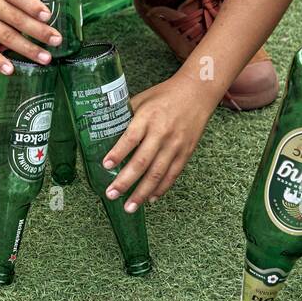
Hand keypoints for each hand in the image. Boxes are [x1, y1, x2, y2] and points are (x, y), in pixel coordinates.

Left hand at [102, 76, 215, 211]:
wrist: (197, 92)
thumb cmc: (165, 95)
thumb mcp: (142, 99)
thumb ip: (126, 116)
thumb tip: (104, 130)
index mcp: (148, 117)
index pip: (130, 138)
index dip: (118, 153)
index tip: (106, 166)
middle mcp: (162, 133)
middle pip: (142, 161)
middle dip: (125, 181)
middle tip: (111, 194)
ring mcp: (175, 145)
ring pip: (157, 174)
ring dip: (141, 193)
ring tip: (129, 207)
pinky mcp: (186, 152)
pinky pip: (172, 175)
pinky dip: (161, 189)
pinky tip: (149, 199)